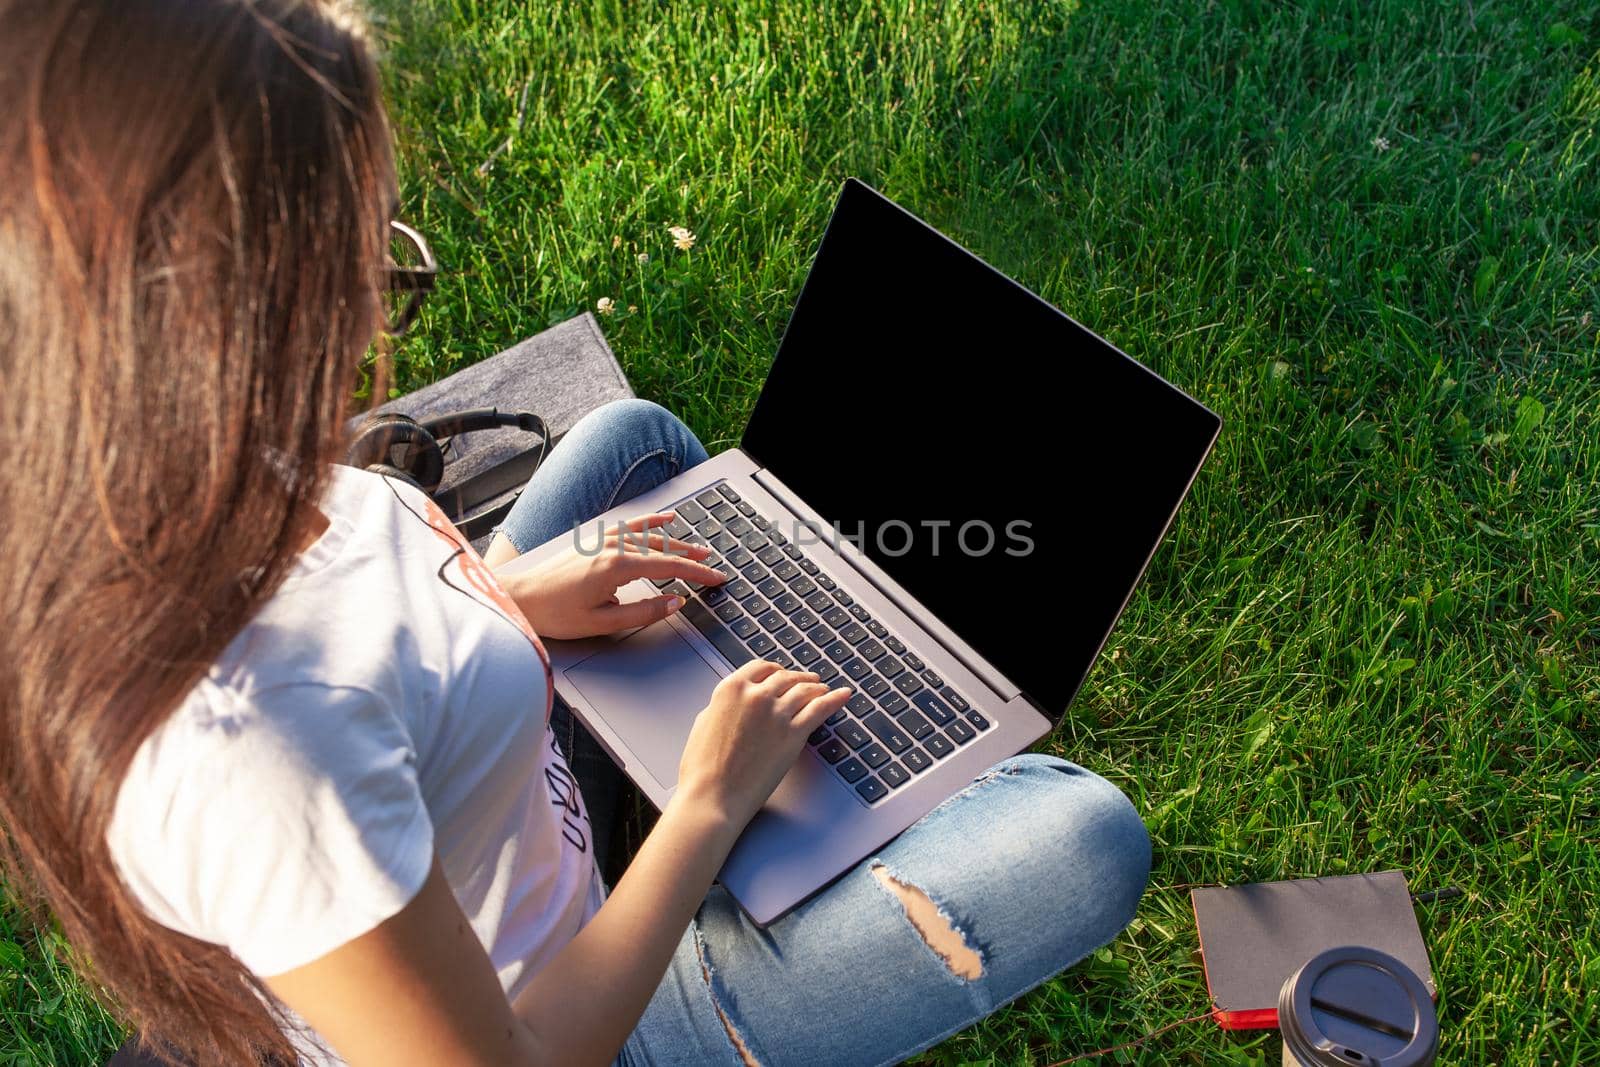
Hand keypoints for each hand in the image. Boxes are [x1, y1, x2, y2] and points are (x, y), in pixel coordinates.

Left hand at [496, 512, 726, 639]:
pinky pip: (631, 527)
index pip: (669, 565)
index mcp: (617, 566)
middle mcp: (612, 547)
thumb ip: (642, 612)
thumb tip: (673, 603)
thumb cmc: (555, 612)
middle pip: (664, 548)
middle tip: (714, 566)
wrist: (520, 598)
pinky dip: (651, 523)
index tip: (717, 578)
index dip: (697, 572)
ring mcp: (603, 540)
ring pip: (650, 536)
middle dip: (693, 557)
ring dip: (677, 541)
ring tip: (699, 548)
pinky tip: (665, 520)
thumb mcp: (602, 622)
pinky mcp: (594, 540)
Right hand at [674, 659, 853, 829]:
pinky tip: (843, 695)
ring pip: (805, 690)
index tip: (781, 673)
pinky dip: (835, 699)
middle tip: (807, 681)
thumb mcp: (705, 722)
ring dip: (816, 687)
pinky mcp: (794, 733)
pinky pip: (821, 709)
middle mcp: (756, 694)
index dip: (775, 670)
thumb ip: (726, 706)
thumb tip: (738, 703)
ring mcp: (777, 713)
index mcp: (731, 688)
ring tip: (823, 689)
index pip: (760, 668)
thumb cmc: (703, 767)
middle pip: (785, 677)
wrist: (713, 795)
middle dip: (798, 678)